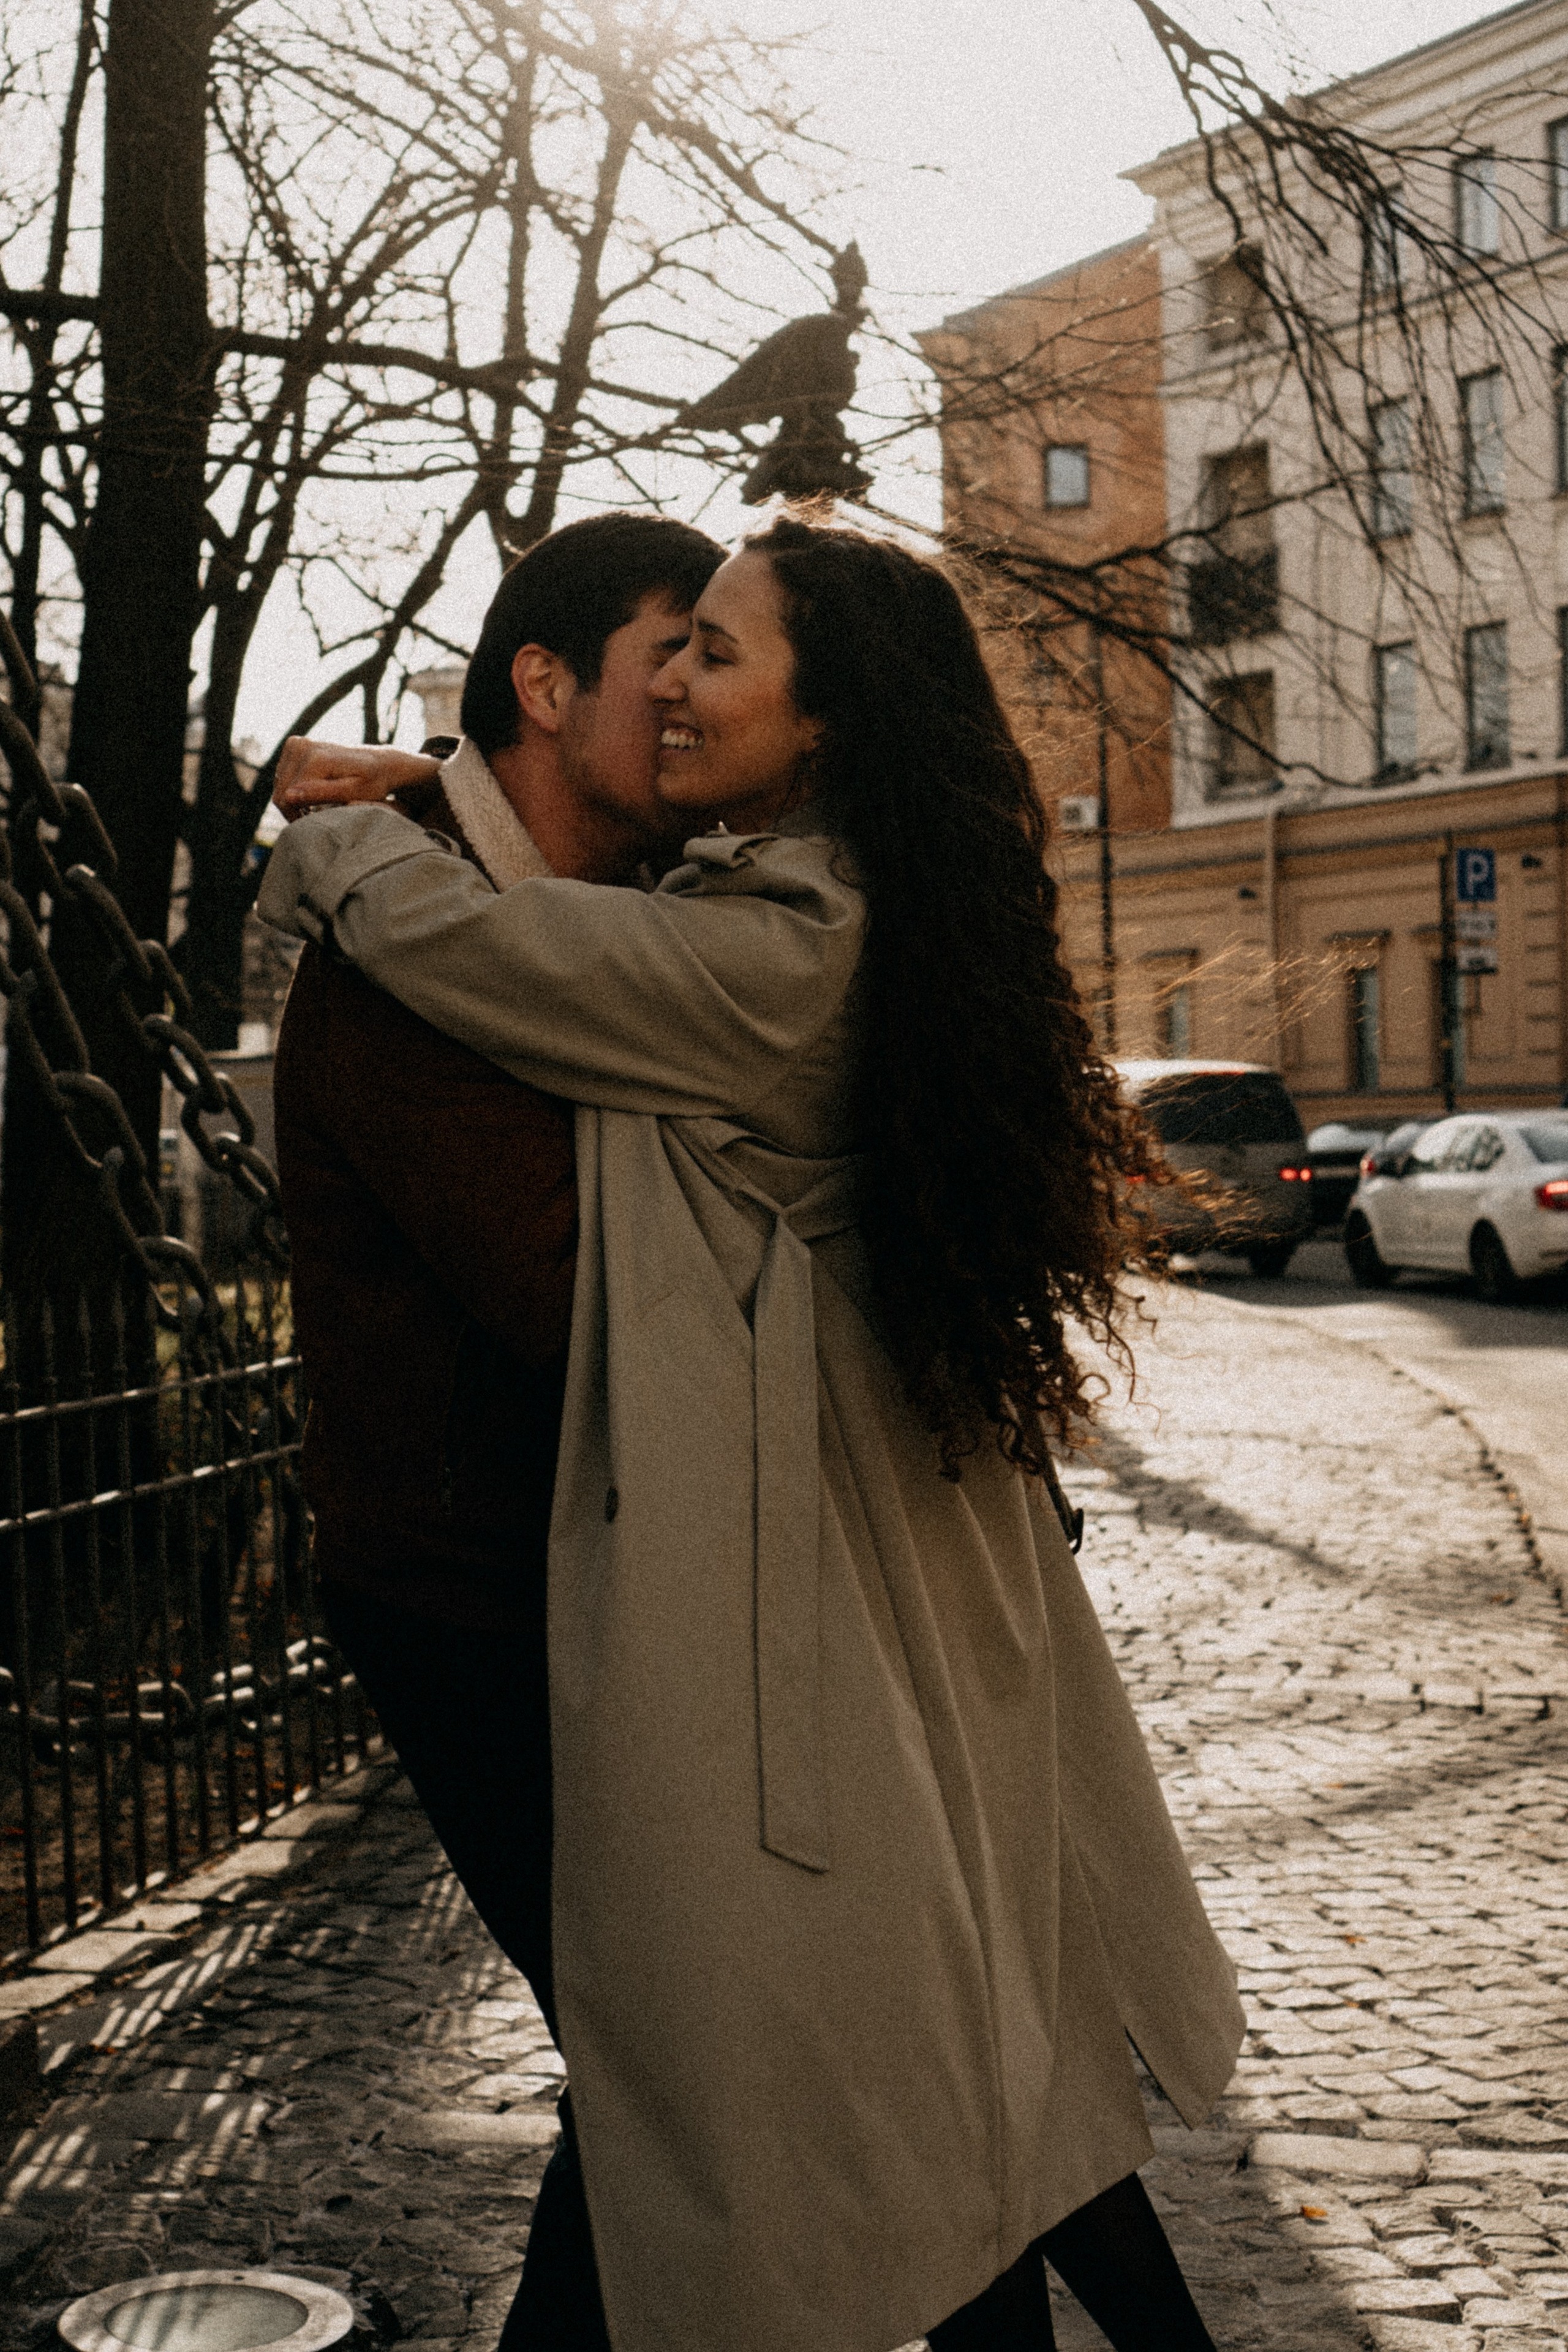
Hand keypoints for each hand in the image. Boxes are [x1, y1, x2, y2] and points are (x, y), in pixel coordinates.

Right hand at [273, 737, 440, 819]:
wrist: (380, 761)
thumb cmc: (372, 782)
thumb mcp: (354, 793)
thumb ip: (322, 794)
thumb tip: (288, 796)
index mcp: (315, 759)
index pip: (287, 798)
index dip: (298, 818)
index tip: (315, 825)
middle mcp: (302, 746)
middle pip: (281, 792)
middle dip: (294, 810)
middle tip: (315, 819)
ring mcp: (297, 743)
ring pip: (280, 786)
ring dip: (294, 801)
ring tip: (316, 808)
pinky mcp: (295, 745)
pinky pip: (283, 776)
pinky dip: (294, 789)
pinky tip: (312, 795)